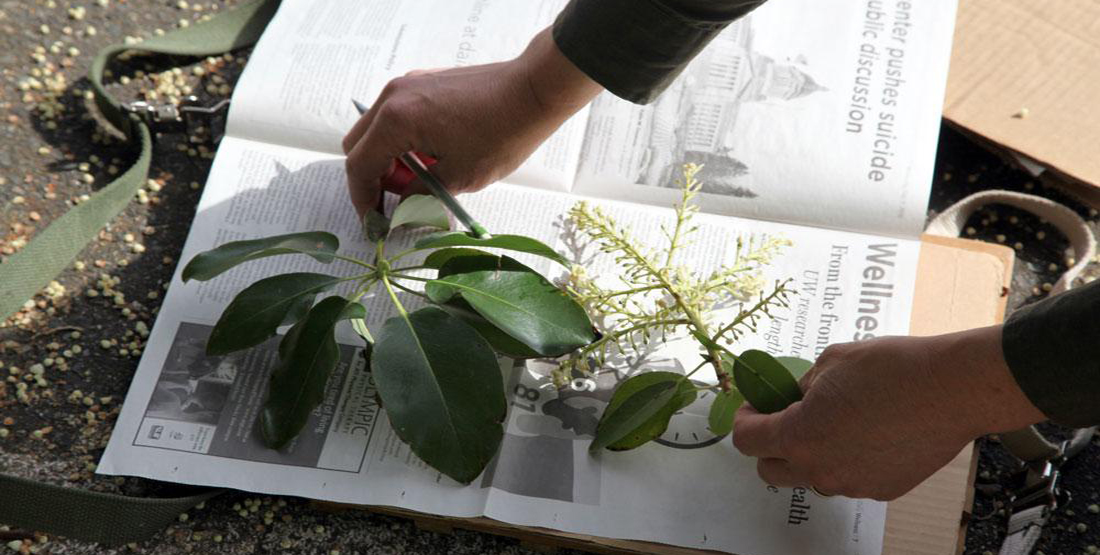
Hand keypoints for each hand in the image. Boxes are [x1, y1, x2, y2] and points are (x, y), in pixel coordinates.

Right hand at [342, 28, 601, 216]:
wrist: (533, 90)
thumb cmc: (503, 132)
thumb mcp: (460, 177)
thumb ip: (420, 195)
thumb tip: (401, 211)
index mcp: (396, 120)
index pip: (359, 166)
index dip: (363, 199)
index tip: (374, 221)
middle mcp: (394, 96)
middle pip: (358, 144)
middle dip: (373, 177)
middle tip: (397, 201)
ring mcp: (408, 84)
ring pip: (377, 129)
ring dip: (388, 158)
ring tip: (421, 180)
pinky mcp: (424, 81)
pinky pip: (397, 114)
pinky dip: (402, 139)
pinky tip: (432, 156)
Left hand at [731, 326, 1044, 500]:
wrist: (952, 389)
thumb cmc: (892, 368)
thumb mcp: (830, 363)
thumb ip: (801, 387)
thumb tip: (793, 398)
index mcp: (799, 436)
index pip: (747, 441)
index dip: (744, 420)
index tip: (754, 406)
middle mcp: (820, 469)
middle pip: (771, 471)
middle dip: (770, 445)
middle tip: (784, 417)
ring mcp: (852, 484)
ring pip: (812, 476)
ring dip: (811, 454)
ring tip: (835, 421)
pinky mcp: (882, 489)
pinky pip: (849, 478)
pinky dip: (848, 459)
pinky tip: (868, 432)